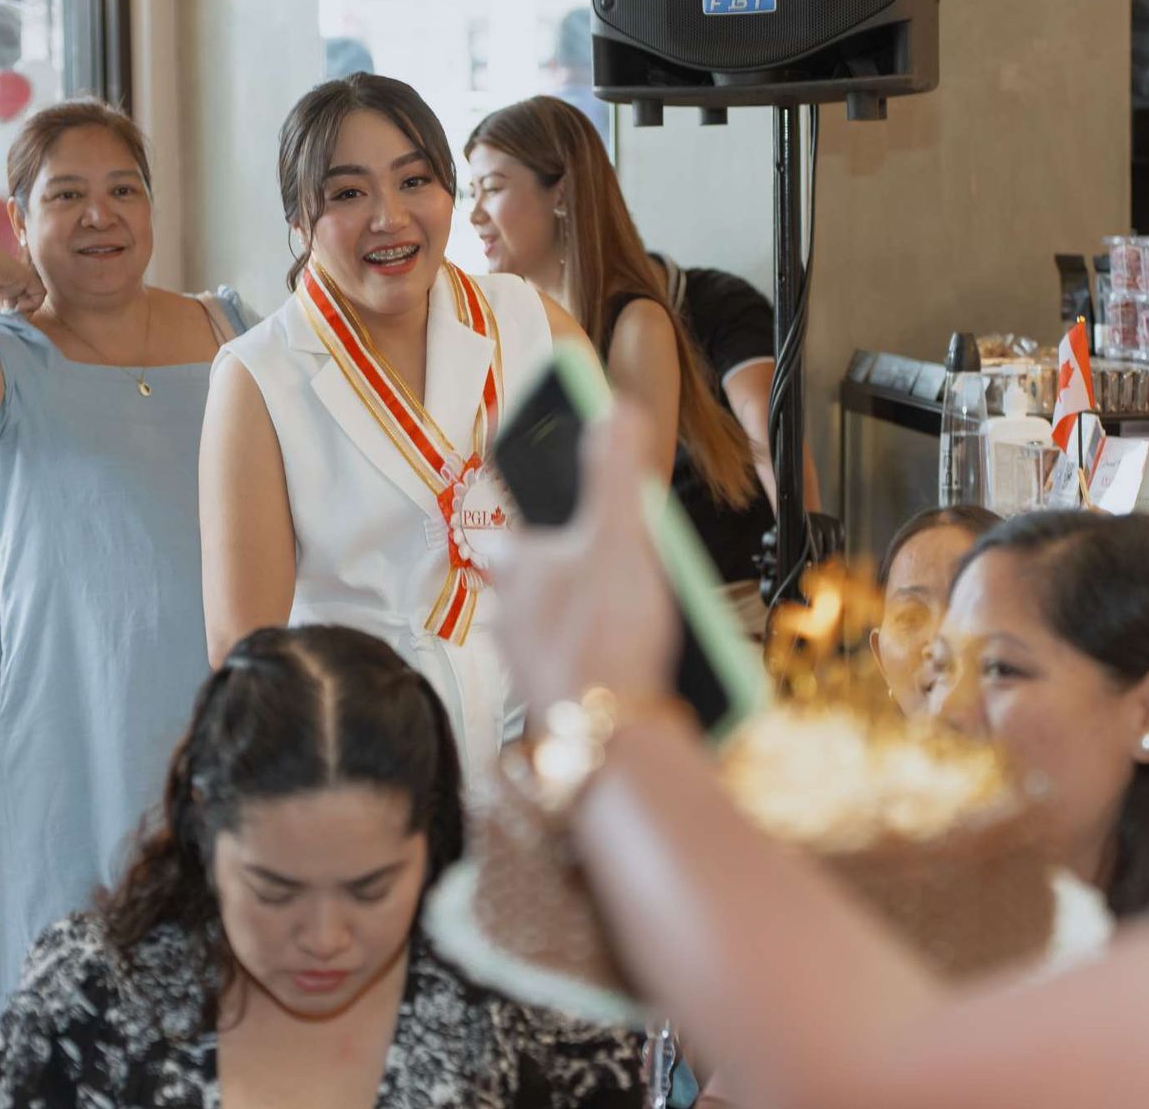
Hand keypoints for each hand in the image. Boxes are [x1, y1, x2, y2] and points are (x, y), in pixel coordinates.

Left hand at [492, 406, 677, 720]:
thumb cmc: (608, 634)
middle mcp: (508, 609)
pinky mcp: (548, 697)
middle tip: (630, 558)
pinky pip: (576, 659)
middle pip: (550, 568)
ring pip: (560, 616)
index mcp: (517, 562)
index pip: (527, 513)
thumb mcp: (622, 534)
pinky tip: (637, 658)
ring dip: (595, 608)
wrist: (611, 737)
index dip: (555, 499)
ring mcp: (525, 658)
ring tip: (640, 609)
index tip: (578, 493)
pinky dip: (602, 652)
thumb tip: (611, 410)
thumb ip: (615, 469)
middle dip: (587, 561)